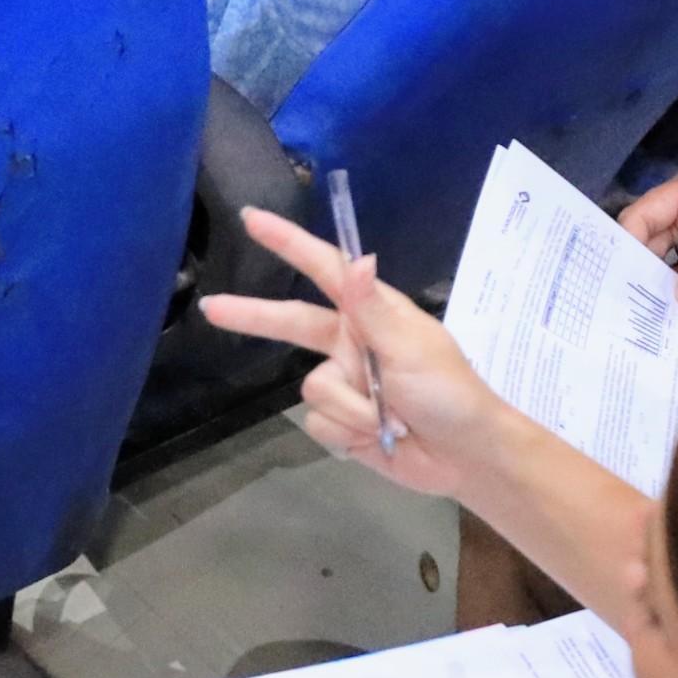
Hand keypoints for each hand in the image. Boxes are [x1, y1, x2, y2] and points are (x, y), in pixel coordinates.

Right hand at [199, 208, 522, 499]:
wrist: (467, 458)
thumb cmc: (449, 394)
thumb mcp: (412, 348)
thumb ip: (372, 308)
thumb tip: (356, 256)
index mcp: (373, 313)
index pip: (324, 269)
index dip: (287, 243)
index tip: (251, 218)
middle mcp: (352, 342)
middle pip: (291, 323)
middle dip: (254, 317)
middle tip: (211, 308)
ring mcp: (347, 382)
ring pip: (312, 387)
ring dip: (351, 409)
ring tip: (390, 419)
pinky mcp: (342, 422)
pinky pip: (318, 421)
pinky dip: (348, 433)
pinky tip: (377, 439)